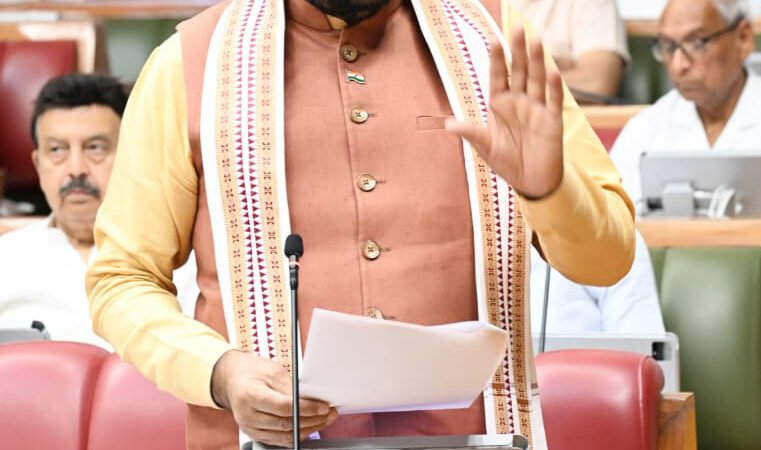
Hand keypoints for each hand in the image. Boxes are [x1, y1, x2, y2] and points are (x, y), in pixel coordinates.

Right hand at [211, 350, 337, 446]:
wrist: (232, 380)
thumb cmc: (252, 372)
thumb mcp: (272, 371)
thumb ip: (291, 387)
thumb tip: (311, 399)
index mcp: (250, 395)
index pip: (283, 407)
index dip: (306, 408)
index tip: (323, 407)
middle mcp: (248, 415)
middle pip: (285, 424)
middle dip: (312, 420)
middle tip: (329, 413)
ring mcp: (250, 428)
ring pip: (284, 436)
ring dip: (308, 429)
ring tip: (324, 421)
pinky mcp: (255, 434)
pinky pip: (279, 440)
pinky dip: (297, 435)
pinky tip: (310, 427)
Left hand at [446, 28, 563, 199]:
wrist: (530, 183)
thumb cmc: (507, 163)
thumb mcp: (485, 148)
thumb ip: (471, 133)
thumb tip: (448, 124)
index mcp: (500, 105)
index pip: (498, 76)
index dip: (496, 59)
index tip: (493, 39)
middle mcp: (519, 102)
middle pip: (519, 71)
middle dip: (518, 51)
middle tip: (517, 27)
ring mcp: (537, 109)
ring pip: (537, 80)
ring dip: (537, 61)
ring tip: (535, 39)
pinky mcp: (552, 121)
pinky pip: (553, 101)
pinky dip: (553, 87)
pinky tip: (552, 70)